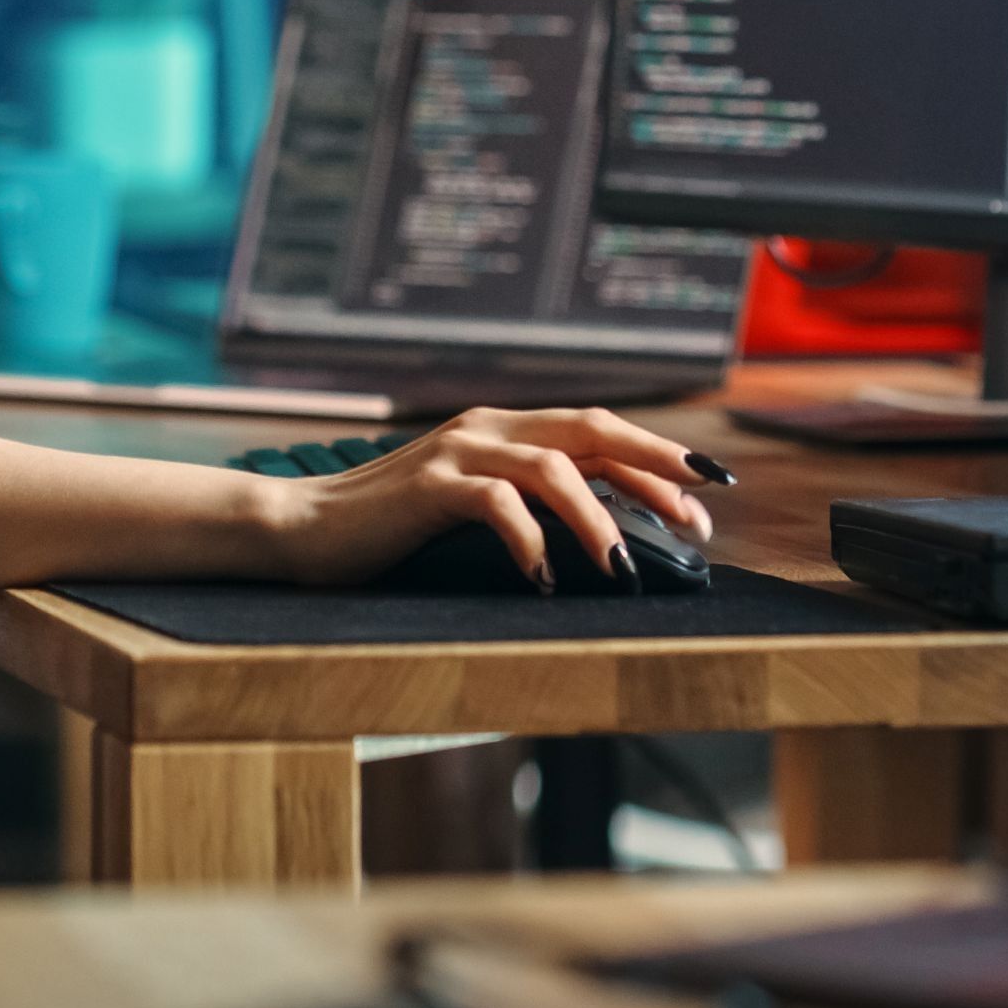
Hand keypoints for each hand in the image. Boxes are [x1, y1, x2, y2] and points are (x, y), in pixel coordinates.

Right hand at [256, 409, 723, 590]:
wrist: (301, 527)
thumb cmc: (392, 531)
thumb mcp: (471, 510)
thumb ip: (525, 506)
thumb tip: (608, 538)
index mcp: (503, 428)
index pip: (599, 430)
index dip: (657, 458)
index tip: (706, 495)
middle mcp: (487, 426)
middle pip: (593, 428)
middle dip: (656, 465)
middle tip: (702, 510)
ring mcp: (457, 450)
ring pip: (554, 468)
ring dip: (599, 519)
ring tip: (624, 570)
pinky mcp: (428, 486)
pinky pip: (497, 504)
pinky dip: (530, 542)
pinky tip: (545, 581)